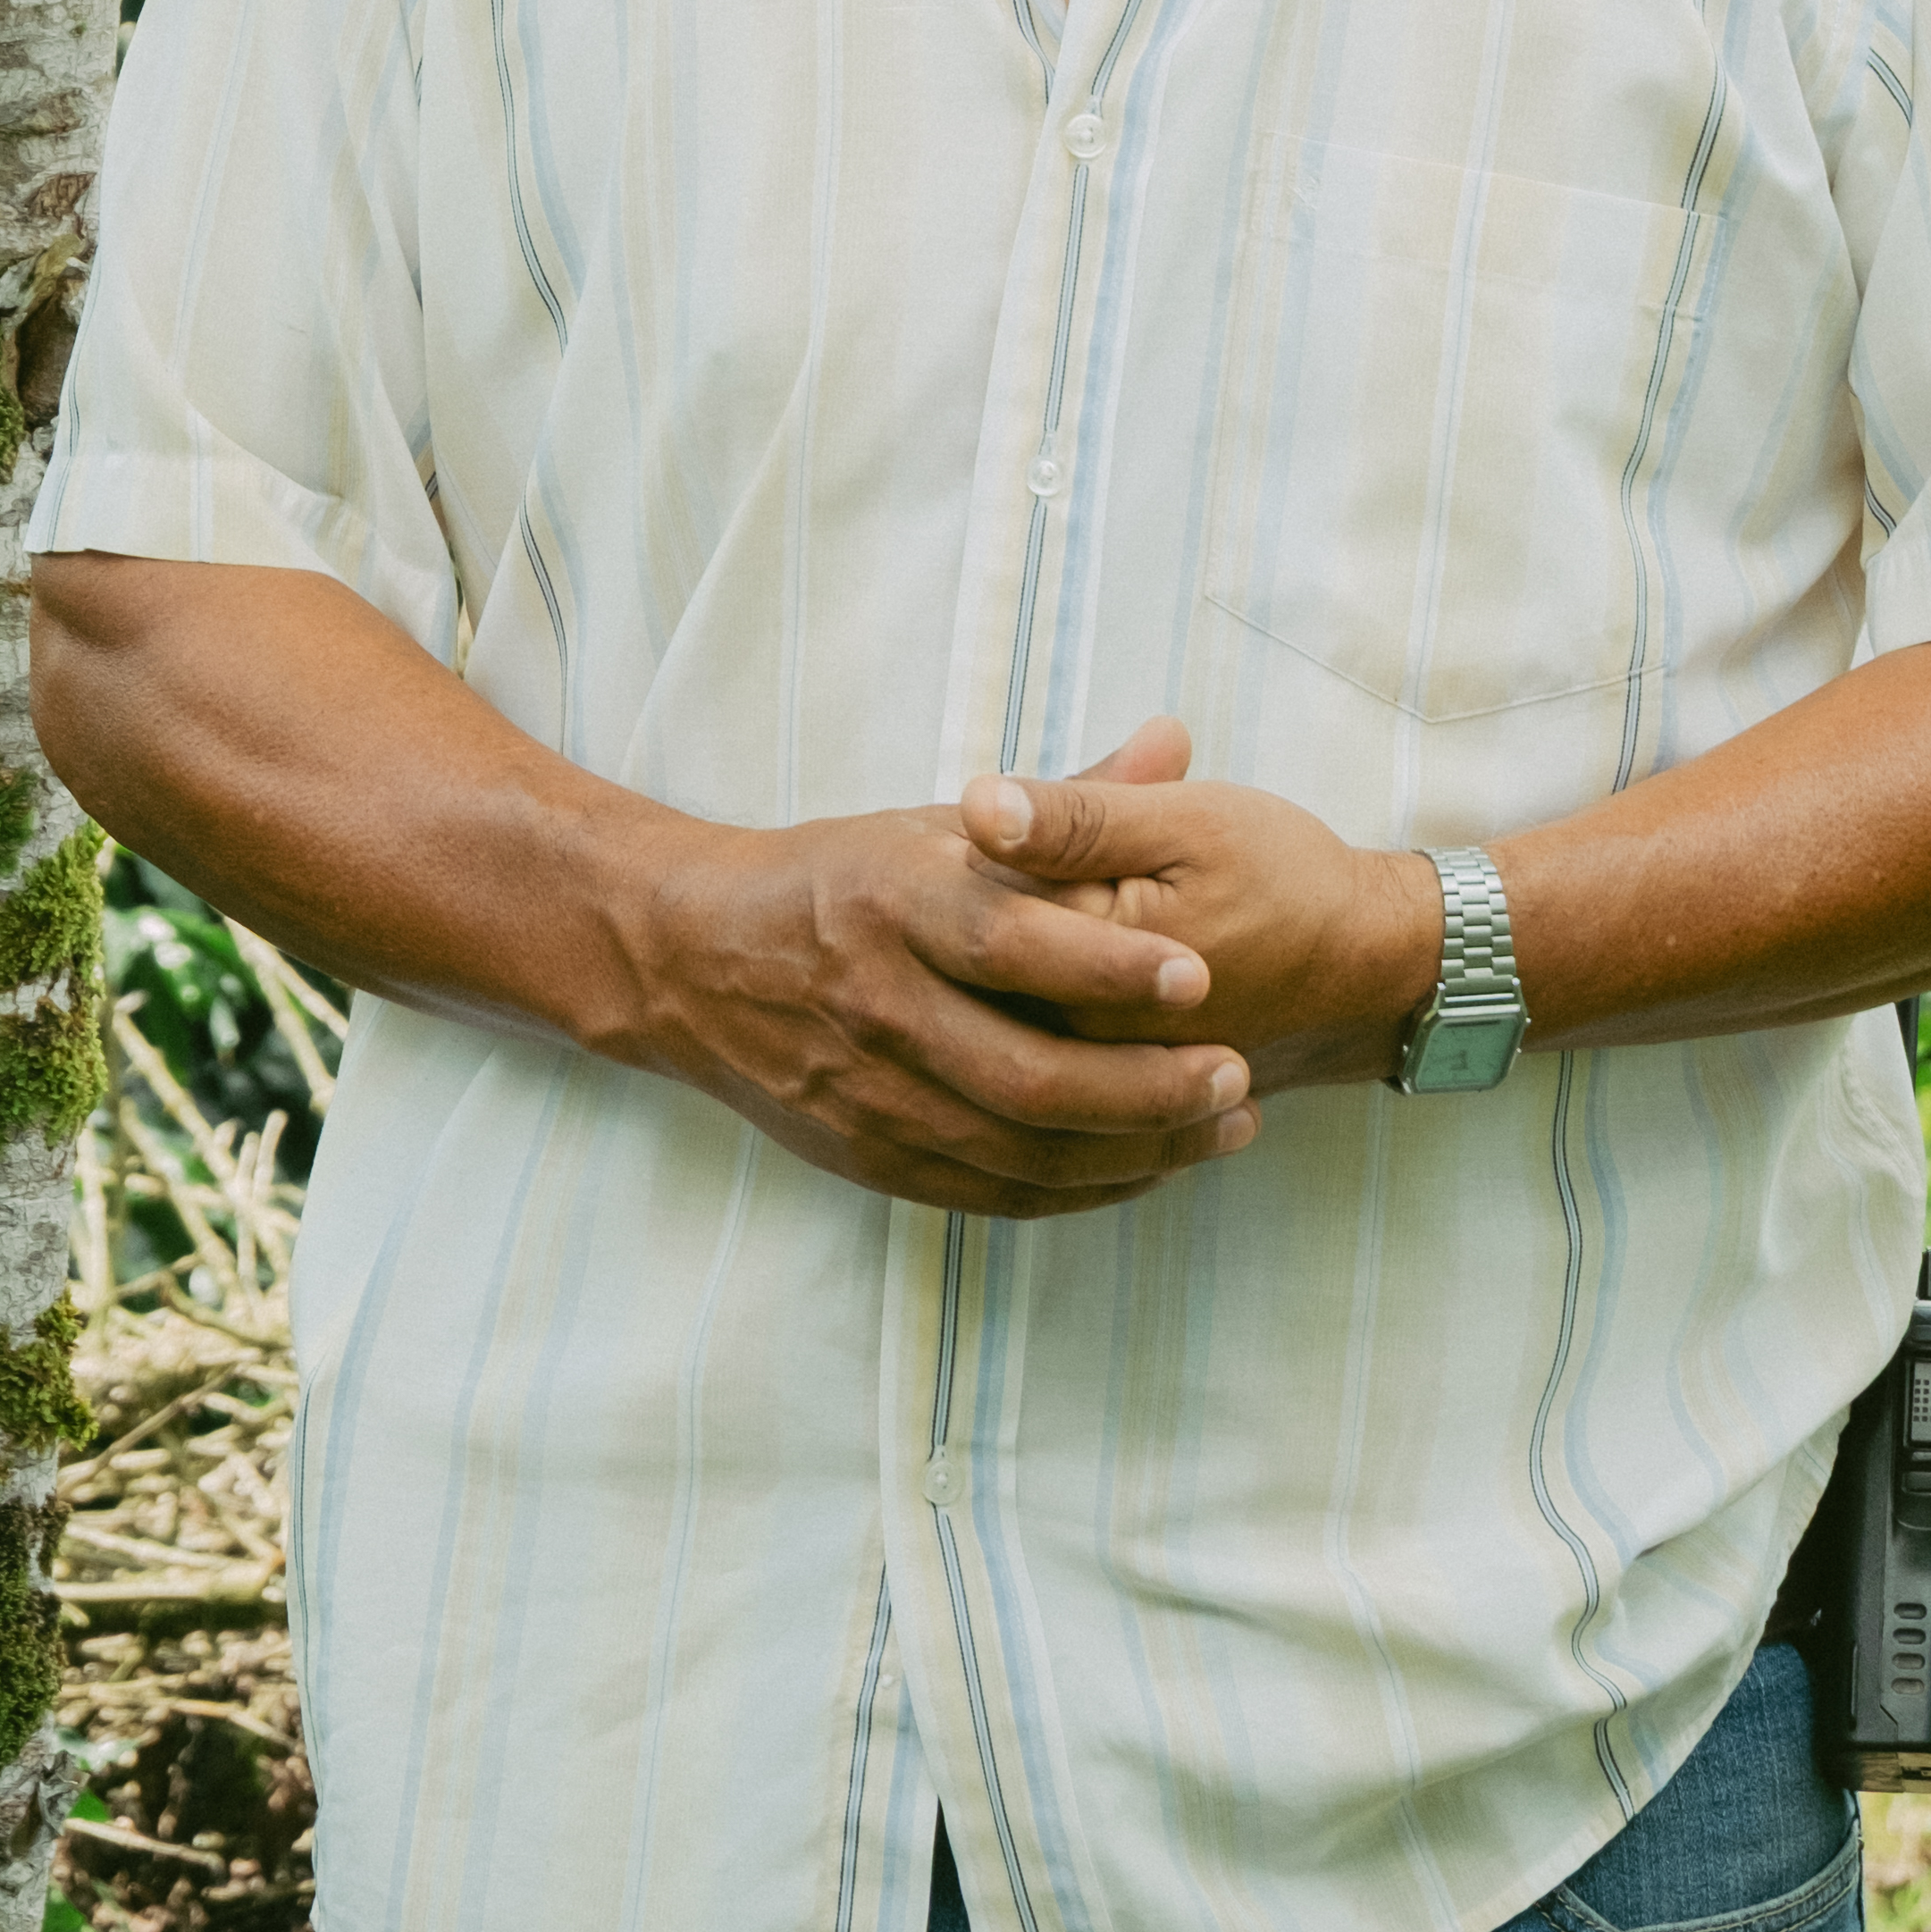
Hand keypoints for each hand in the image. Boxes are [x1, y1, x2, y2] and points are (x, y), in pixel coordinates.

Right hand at [605, 715, 1262, 1216]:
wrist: (691, 962)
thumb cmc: (837, 879)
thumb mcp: (936, 824)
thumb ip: (1065, 805)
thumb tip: (1175, 739)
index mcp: (893, 900)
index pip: (1013, 939)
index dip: (1108, 964)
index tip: (1199, 972)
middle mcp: (880, 1002)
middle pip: (1030, 1074)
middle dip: (1149, 1088)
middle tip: (1239, 1077)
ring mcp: (873, 1093)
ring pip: (1023, 1149)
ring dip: (1138, 1149)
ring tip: (1225, 1128)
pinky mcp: (873, 1157)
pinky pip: (997, 1192)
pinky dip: (1083, 1188)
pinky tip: (1150, 1165)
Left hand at [966, 723, 1444, 1096]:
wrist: (1361, 964)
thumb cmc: (1282, 878)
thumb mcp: (1187, 823)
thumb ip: (1078, 818)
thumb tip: (979, 803)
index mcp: (1089, 966)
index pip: (979, 898)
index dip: (1004, 838)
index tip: (1058, 815)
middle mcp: (1080, 1036)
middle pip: (986, 955)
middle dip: (1007, 891)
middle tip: (1096, 858)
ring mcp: (1095, 1069)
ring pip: (1009, 993)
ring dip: (1028, 941)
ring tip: (1113, 895)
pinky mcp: (1113, 1079)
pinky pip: (1046, 1028)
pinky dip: (1056, 980)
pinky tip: (1103, 942)